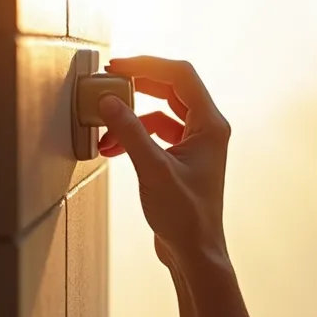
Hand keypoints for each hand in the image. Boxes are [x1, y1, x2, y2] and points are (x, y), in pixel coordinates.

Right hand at [96, 56, 231, 266]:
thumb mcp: (153, 170)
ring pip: (161, 112)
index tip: (118, 67)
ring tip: (105, 128)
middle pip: (172, 89)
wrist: (193, 252)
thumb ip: (131, 132)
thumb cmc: (186, 217)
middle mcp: (208, 130)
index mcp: (211, 126)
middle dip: (138, 85)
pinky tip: (113, 148)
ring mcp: (196, 145)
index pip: (181, 77)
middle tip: (109, 83)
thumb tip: (110, 102)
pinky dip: (134, 136)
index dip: (148, 65)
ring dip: (132, 117)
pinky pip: (156, 133)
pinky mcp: (182, 159)